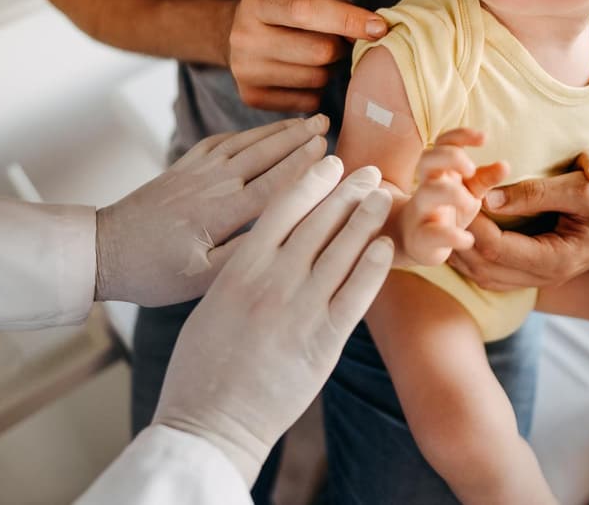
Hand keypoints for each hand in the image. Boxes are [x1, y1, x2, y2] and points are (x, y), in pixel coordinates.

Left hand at [94, 115, 329, 304]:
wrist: (104, 250)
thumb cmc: (154, 272)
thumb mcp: (202, 278)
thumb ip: (244, 253)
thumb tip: (284, 232)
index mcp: (223, 211)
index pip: (276, 181)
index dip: (304, 163)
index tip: (329, 148)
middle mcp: (213, 183)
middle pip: (265, 152)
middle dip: (298, 136)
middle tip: (327, 122)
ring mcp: (196, 170)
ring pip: (246, 142)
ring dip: (277, 130)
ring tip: (305, 120)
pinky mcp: (183, 167)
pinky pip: (222, 141)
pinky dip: (246, 133)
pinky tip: (261, 131)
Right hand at [152, 157, 393, 484]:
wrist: (210, 423)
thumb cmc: (202, 367)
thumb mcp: (212, 304)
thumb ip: (242, 272)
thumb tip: (269, 247)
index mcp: (239, 269)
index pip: (284, 207)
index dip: (313, 181)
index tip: (332, 164)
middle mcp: (273, 281)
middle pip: (321, 221)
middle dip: (350, 191)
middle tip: (372, 172)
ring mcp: (302, 309)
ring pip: (345, 250)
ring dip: (369, 218)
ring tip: (386, 197)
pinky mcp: (325, 341)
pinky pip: (357, 293)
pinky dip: (374, 265)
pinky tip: (386, 246)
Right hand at [228, 0, 387, 111]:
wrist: (237, 36)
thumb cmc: (285, 12)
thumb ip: (339, 7)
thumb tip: (377, 32)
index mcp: (257, 1)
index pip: (306, 11)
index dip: (347, 20)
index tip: (379, 28)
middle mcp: (245, 37)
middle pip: (320, 52)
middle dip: (340, 47)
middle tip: (336, 42)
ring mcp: (246, 71)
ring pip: (318, 79)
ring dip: (329, 69)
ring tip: (314, 57)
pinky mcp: (253, 98)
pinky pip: (310, 101)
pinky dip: (316, 89)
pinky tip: (301, 74)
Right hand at [399, 128, 507, 265]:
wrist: (415, 241)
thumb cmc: (446, 210)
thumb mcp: (468, 192)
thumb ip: (484, 178)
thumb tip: (505, 165)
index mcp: (439, 171)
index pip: (443, 143)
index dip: (461, 135)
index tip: (484, 138)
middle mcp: (427, 186)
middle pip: (427, 158)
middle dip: (450, 157)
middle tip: (471, 169)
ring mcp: (422, 211)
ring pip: (427, 193)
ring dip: (452, 193)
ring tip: (471, 203)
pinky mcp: (421, 238)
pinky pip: (433, 234)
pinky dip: (452, 236)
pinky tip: (468, 239)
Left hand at [449, 168, 588, 290]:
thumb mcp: (579, 190)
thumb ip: (533, 193)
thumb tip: (488, 197)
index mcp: (555, 259)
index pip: (494, 247)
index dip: (468, 223)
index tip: (452, 197)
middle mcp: (545, 275)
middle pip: (482, 267)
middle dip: (456, 240)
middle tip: (437, 210)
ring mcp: (540, 278)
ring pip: (484, 276)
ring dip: (460, 251)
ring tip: (442, 222)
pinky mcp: (537, 271)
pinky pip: (494, 273)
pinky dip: (473, 256)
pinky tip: (461, 233)